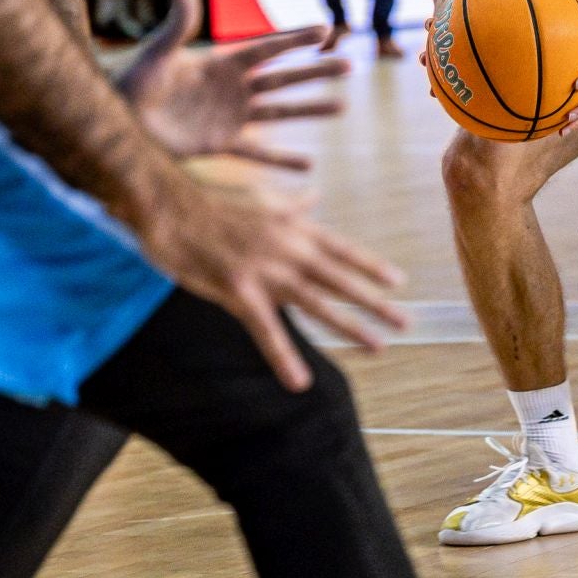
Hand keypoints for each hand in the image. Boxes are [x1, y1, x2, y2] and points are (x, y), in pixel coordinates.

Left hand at [120, 0, 349, 169]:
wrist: (118, 118)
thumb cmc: (132, 81)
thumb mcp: (157, 52)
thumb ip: (177, 23)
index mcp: (221, 62)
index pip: (268, 49)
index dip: (296, 40)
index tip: (327, 29)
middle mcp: (232, 88)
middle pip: (284, 78)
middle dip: (317, 72)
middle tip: (351, 66)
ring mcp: (229, 116)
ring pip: (279, 112)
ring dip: (311, 109)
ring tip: (343, 107)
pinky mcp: (220, 144)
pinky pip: (257, 152)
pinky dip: (282, 159)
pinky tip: (309, 164)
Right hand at [136, 173, 406, 390]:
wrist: (170, 204)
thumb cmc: (211, 201)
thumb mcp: (260, 197)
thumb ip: (291, 203)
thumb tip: (315, 195)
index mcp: (293, 226)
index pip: (342, 249)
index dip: (371, 267)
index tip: (398, 282)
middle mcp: (288, 248)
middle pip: (341, 279)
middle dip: (376, 302)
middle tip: (407, 322)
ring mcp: (267, 270)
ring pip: (318, 303)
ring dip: (351, 328)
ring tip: (379, 347)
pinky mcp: (239, 291)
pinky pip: (267, 330)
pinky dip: (283, 357)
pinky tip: (298, 381)